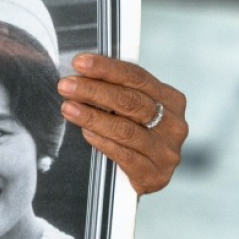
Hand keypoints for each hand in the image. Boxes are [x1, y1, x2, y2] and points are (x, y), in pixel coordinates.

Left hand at [57, 54, 187, 194]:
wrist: (149, 177)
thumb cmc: (136, 133)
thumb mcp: (134, 109)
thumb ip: (117, 90)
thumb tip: (80, 72)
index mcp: (170, 99)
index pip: (137, 77)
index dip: (106, 68)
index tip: (80, 62)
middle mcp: (173, 124)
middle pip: (130, 101)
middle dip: (93, 90)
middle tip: (66, 85)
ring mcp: (166, 151)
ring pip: (125, 129)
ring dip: (92, 116)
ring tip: (68, 108)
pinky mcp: (155, 174)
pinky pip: (124, 155)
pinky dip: (102, 141)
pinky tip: (86, 132)